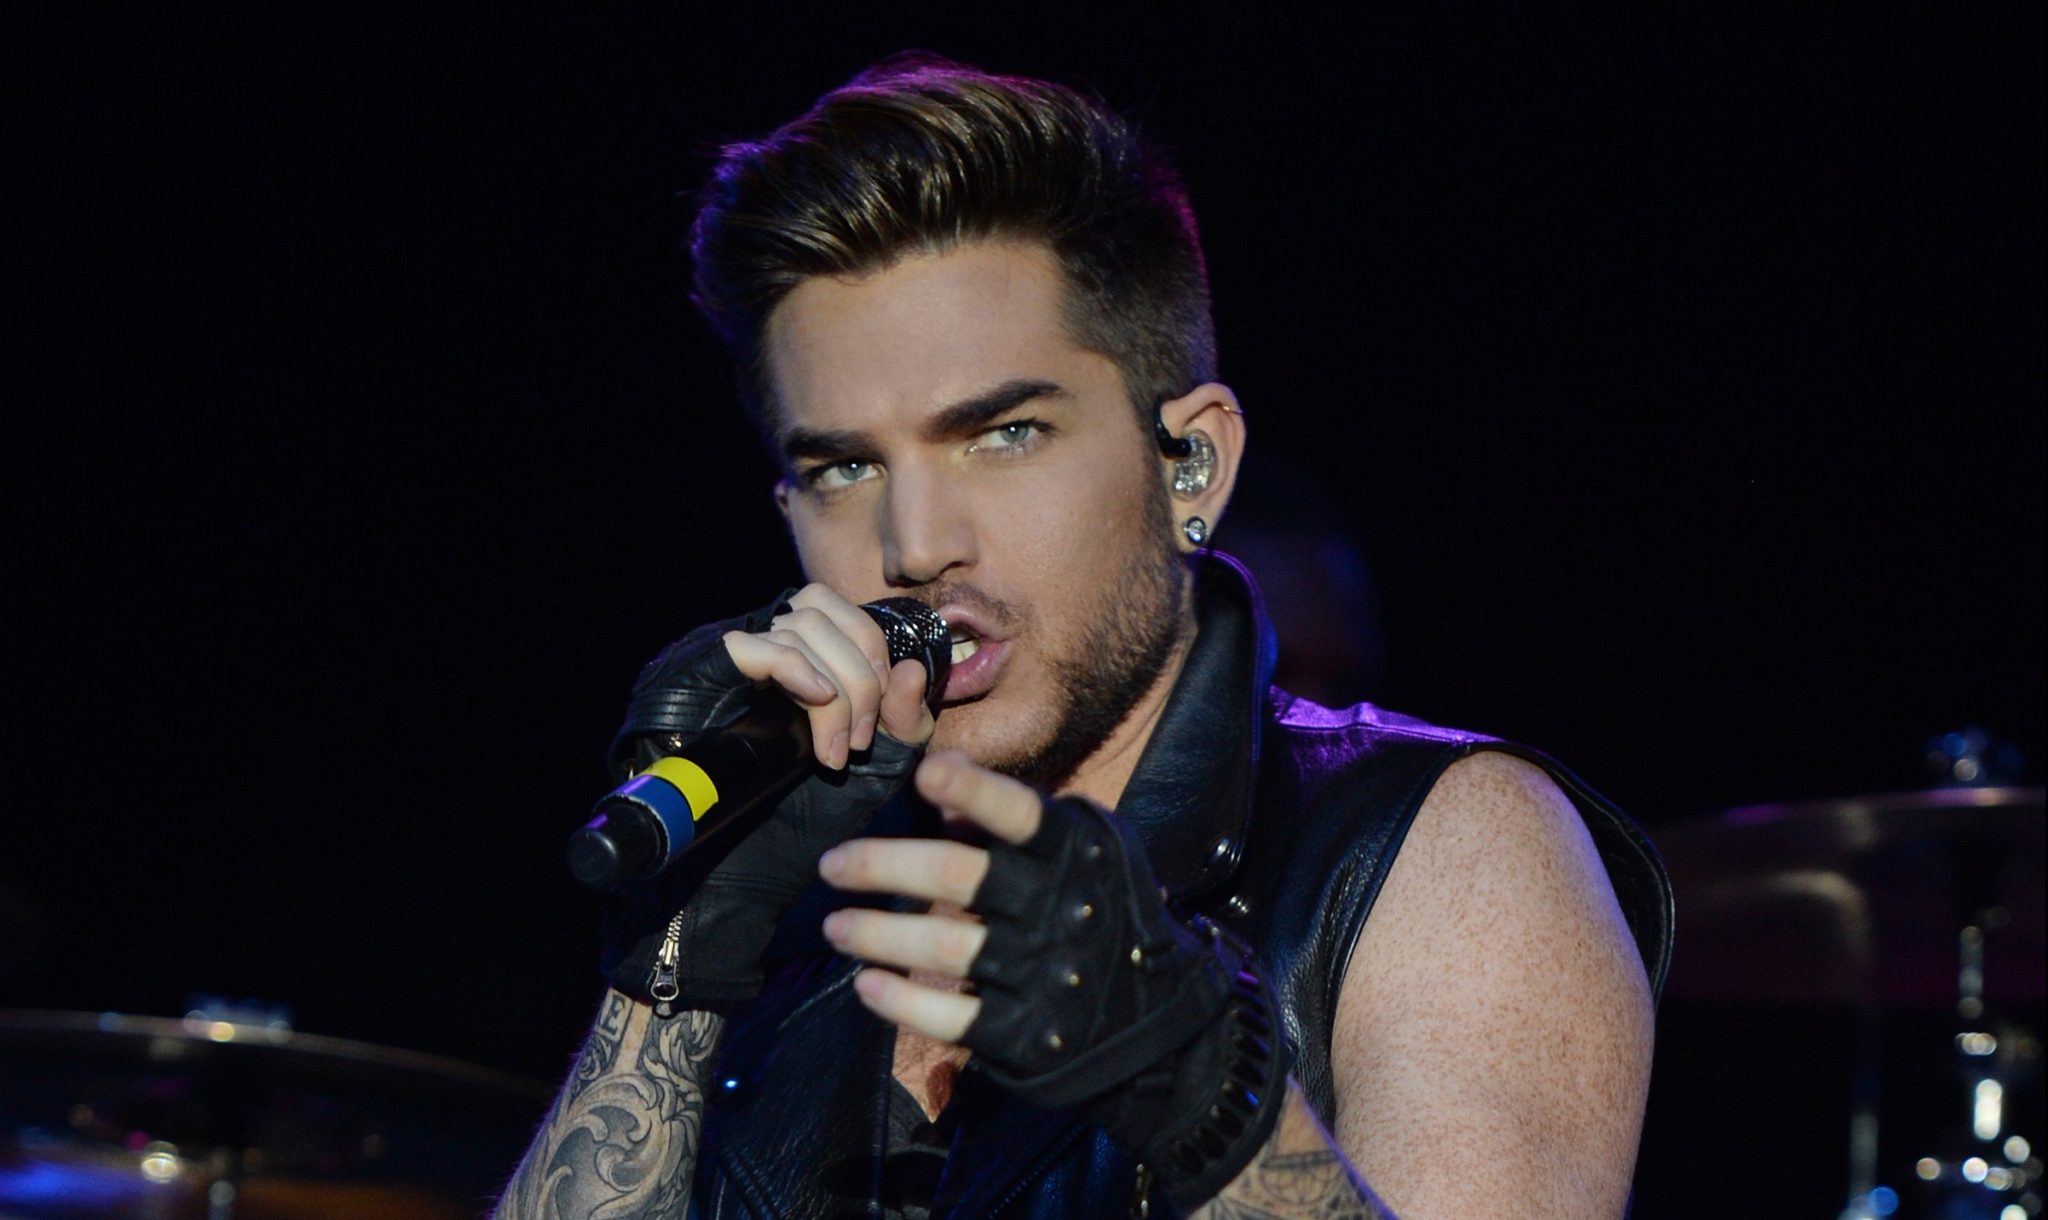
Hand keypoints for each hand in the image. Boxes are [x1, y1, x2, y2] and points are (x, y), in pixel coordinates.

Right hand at [600, 585, 935, 1011]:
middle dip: (862, 671)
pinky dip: (796, 669)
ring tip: (836, 752)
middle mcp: (759, 648)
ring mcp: (727, 660)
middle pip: (824, 608)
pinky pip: (753, 646)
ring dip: (836, 687)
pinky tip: (818, 704)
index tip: (885, 722)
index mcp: (798, 661)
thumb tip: (912, 669)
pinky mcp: (697, 677)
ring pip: (797, 625)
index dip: (877, 657)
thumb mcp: (874, 771)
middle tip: (863, 740)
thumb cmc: (800, 823)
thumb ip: (904, 725)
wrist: (736, 876)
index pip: (845, 614)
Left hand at [818, 752, 1288, 1209]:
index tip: (925, 775)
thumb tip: (939, 786)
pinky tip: (867, 985)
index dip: (973, 791)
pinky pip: (952, 1017)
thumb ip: (1016, 820)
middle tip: (831, 865)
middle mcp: (1060, 909)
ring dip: (876, 934)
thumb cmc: (1103, 910)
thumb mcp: (1085, 850)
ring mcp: (1045, 974)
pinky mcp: (1028, 1033)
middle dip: (882, 864)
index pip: (1021, 813)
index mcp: (1075, 852)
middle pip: (958, 875)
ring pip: (945, 946)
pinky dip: (901, 1001)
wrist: (1156, 1017)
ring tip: (835, 927)